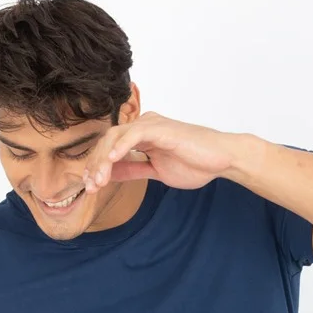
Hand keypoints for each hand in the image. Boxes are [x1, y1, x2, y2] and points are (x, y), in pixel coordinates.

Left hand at [81, 111, 244, 193]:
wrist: (222, 160)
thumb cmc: (195, 163)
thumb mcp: (156, 171)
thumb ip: (134, 169)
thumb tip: (111, 174)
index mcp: (142, 135)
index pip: (110, 147)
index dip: (97, 166)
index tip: (90, 186)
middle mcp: (144, 126)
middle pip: (108, 141)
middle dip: (96, 165)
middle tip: (91, 187)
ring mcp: (152, 125)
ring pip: (116, 136)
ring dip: (104, 160)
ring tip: (99, 180)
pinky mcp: (162, 129)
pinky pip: (134, 134)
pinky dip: (121, 147)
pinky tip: (112, 160)